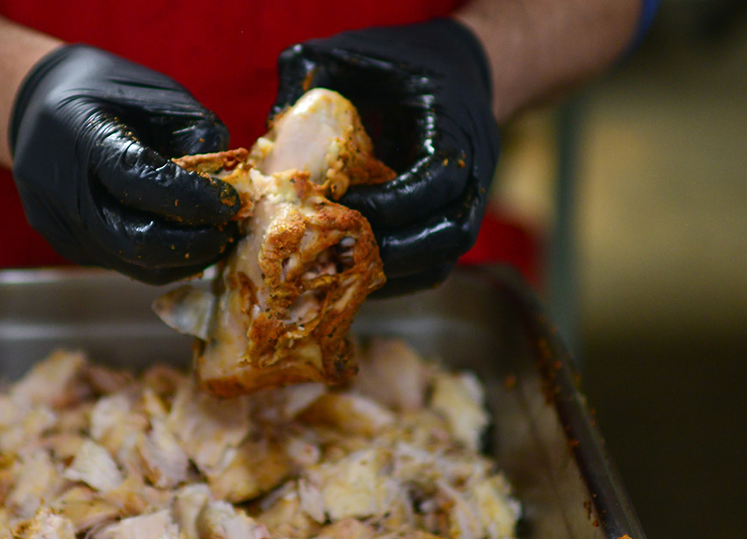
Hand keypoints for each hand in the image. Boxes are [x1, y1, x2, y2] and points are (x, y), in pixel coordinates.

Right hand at [9, 45, 238, 284]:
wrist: (37, 106)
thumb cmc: (105, 92)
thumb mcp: (155, 94)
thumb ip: (194, 136)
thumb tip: (226, 185)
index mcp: (78, 133)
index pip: (140, 180)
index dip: (192, 198)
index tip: (229, 202)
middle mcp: (60, 187)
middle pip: (134, 240)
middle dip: (191, 244)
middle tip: (225, 234)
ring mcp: (58, 224)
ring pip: (131, 265)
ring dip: (181, 260)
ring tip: (212, 241)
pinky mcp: (65, 245)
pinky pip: (121, 264)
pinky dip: (160, 261)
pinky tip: (181, 243)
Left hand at [273, 20, 498, 294]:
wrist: (451, 68)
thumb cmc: (397, 58)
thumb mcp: (355, 52)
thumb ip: (314, 74)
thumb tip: (269, 124)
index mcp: (457, 122)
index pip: (438, 178)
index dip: (392, 202)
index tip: (343, 204)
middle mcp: (477, 168)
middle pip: (452, 233)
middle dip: (395, 250)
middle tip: (341, 250)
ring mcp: (471, 201)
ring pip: (445, 258)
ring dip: (395, 272)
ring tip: (345, 271)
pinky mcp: (453, 224)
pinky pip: (433, 267)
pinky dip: (397, 278)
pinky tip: (355, 275)